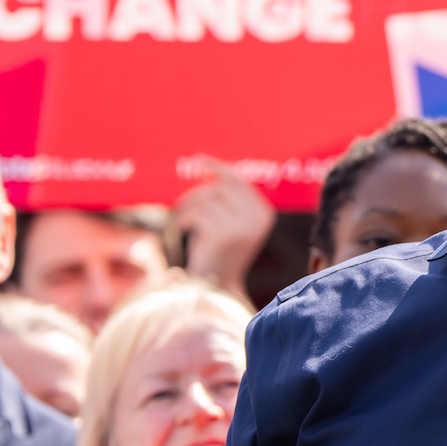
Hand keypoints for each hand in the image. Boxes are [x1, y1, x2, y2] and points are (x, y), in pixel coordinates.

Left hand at [175, 157, 276, 297]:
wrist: (216, 286)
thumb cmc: (218, 251)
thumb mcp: (230, 223)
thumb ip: (229, 199)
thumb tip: (213, 167)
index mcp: (264, 214)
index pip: (239, 182)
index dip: (217, 168)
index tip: (197, 160)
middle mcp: (258, 219)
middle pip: (219, 189)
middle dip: (196, 194)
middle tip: (182, 207)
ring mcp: (243, 228)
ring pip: (206, 201)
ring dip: (188, 209)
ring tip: (182, 223)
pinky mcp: (223, 236)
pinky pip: (197, 215)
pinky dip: (184, 220)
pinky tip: (183, 230)